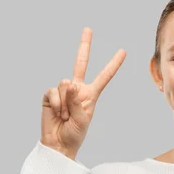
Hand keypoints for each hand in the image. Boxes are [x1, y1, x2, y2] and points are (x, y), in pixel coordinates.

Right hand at [41, 27, 125, 157]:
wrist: (58, 144)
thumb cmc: (74, 134)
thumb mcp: (82, 119)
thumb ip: (76, 100)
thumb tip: (67, 82)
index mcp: (90, 94)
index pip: (104, 76)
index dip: (113, 64)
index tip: (123, 51)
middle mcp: (77, 89)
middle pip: (80, 63)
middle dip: (84, 45)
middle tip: (88, 29)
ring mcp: (63, 91)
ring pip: (65, 84)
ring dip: (66, 104)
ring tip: (66, 116)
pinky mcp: (50, 95)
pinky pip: (53, 92)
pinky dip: (57, 104)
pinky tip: (57, 113)